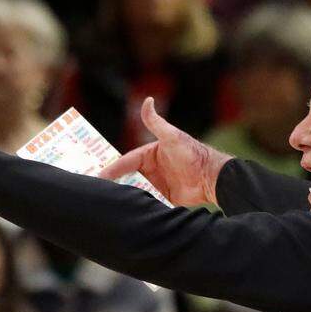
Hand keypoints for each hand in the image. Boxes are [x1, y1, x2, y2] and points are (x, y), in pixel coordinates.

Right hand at [99, 98, 230, 206]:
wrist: (211, 177)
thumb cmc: (192, 153)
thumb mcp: (171, 136)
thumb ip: (156, 122)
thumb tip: (147, 99)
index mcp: (149, 154)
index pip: (126, 162)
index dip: (112, 168)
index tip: (99, 176)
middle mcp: (151, 169)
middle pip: (128, 177)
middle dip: (115, 183)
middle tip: (99, 192)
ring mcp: (157, 183)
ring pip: (136, 190)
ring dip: (126, 196)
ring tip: (111, 205)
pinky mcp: (164, 197)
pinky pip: (147, 201)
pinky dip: (139, 205)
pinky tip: (128, 212)